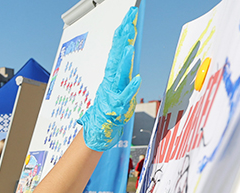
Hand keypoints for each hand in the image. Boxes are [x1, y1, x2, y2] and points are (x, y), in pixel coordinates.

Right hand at [78, 7, 141, 151]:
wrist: (101, 128)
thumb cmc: (109, 106)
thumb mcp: (116, 84)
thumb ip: (120, 68)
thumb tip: (125, 51)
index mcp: (112, 74)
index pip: (117, 49)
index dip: (122, 33)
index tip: (128, 18)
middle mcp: (112, 80)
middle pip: (117, 55)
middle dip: (123, 38)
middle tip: (128, 21)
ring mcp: (115, 92)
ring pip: (120, 74)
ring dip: (124, 61)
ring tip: (128, 48)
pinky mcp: (119, 106)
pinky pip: (126, 96)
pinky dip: (131, 88)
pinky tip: (137, 80)